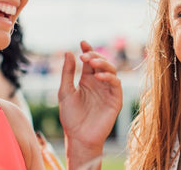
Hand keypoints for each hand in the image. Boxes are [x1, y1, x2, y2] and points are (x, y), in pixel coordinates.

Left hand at [58, 41, 122, 167]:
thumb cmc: (71, 117)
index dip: (88, 50)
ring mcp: (108, 90)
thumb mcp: (65, 92)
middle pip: (101, 63)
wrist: (79, 137)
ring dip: (103, 64)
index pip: (90, 61)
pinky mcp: (115, 99)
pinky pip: (116, 84)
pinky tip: (99, 76)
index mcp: (87, 80)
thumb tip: (68, 52)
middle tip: (85, 56)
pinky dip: (109, 77)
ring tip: (92, 63)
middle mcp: (99, 83)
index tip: (82, 43)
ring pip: (111, 70)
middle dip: (94, 56)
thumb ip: (67, 73)